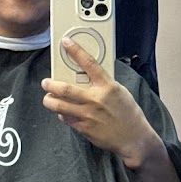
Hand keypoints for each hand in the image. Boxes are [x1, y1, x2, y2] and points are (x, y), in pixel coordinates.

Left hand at [41, 37, 159, 167]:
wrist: (134, 138)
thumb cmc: (129, 114)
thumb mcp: (120, 92)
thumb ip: (103, 84)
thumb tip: (88, 77)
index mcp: (107, 86)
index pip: (89, 63)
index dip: (76, 51)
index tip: (66, 43)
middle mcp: (95, 99)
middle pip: (65, 89)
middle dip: (51, 84)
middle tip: (46, 82)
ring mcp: (88, 115)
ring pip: (59, 106)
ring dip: (49, 101)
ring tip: (48, 98)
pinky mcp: (84, 128)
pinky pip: (66, 118)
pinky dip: (62, 114)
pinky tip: (62, 112)